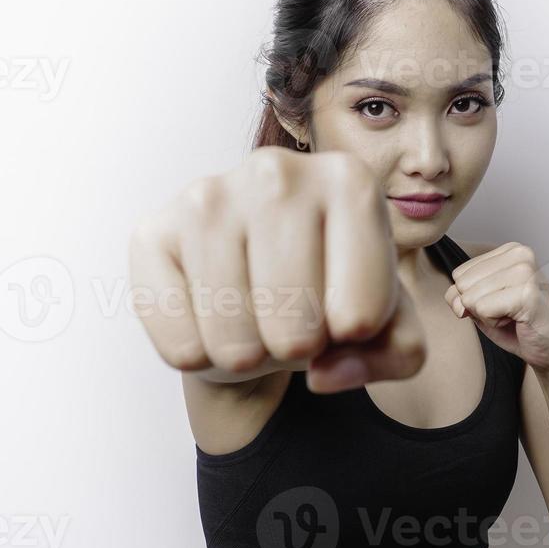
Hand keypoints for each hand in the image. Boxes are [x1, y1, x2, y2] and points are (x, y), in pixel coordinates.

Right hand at [128, 147, 426, 392]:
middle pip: (296, 328)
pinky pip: (181, 345)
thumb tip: (326, 375)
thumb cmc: (330, 292)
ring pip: (235, 343)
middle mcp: (277, 172)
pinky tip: (208, 315)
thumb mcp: (390, 325)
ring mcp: (207, 197)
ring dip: (248, 355)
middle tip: (292, 319)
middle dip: (298, 348)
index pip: (363, 314)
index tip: (343, 308)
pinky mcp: (151, 234)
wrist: (256, 282)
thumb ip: (397, 354)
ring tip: (254, 317)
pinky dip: (199, 355)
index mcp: (350, 181)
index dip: (356, 339)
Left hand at [441, 241, 548, 374]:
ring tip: (514, 317)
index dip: (472, 299)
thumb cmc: (520, 328)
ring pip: (471, 297)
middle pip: (462, 284)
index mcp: (510, 251)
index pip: (459, 274)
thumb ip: (460, 297)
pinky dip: (495, 324)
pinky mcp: (527, 293)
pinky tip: (518, 322)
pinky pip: (482, 310)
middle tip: (509, 313)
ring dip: (488, 317)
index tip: (501, 305)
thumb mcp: (481, 307)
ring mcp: (525, 271)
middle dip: (479, 307)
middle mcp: (520, 254)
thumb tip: (456, 300)